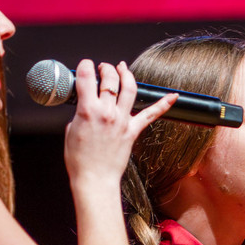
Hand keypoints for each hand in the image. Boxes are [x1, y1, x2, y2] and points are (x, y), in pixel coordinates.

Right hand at [63, 60, 175, 187]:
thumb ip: (80, 115)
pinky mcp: (132, 131)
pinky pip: (151, 115)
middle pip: (110, 79)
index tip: (86, 64)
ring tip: (123, 68)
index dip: (85, 65)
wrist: (94, 179)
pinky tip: (173, 96)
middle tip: (103, 67)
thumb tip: (86, 107)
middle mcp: (106, 112)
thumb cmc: (79, 160)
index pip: (86, 78)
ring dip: (127, 74)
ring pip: (130, 88)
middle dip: (106, 68)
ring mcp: (122, 121)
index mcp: (87, 111)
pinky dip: (163, 104)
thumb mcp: (71, 131)